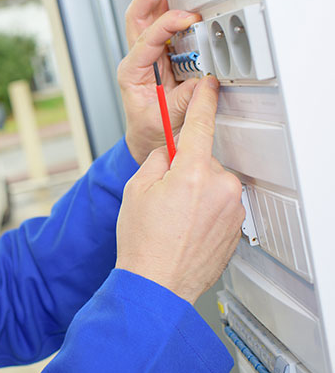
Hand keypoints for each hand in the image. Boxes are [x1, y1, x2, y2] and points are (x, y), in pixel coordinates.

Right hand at [115, 76, 243, 303]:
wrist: (156, 285)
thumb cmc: (143, 244)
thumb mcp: (136, 189)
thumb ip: (157, 161)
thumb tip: (170, 154)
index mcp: (192, 173)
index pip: (200, 124)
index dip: (203, 101)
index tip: (209, 87)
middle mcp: (219, 187)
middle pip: (202, 160)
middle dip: (184, 170)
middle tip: (163, 197)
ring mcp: (231, 209)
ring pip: (211, 184)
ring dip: (195, 192)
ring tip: (173, 219)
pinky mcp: (236, 227)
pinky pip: (219, 206)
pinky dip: (204, 211)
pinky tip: (185, 229)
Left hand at [119, 0, 201, 163]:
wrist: (148, 138)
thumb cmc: (151, 130)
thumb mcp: (166, 119)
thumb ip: (184, 101)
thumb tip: (204, 82)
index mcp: (132, 72)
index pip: (147, 40)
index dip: (167, 25)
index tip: (187, 18)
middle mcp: (137, 59)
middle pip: (138, 16)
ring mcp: (147, 53)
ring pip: (147, 14)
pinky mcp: (161, 53)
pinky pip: (162, 22)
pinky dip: (170, 3)